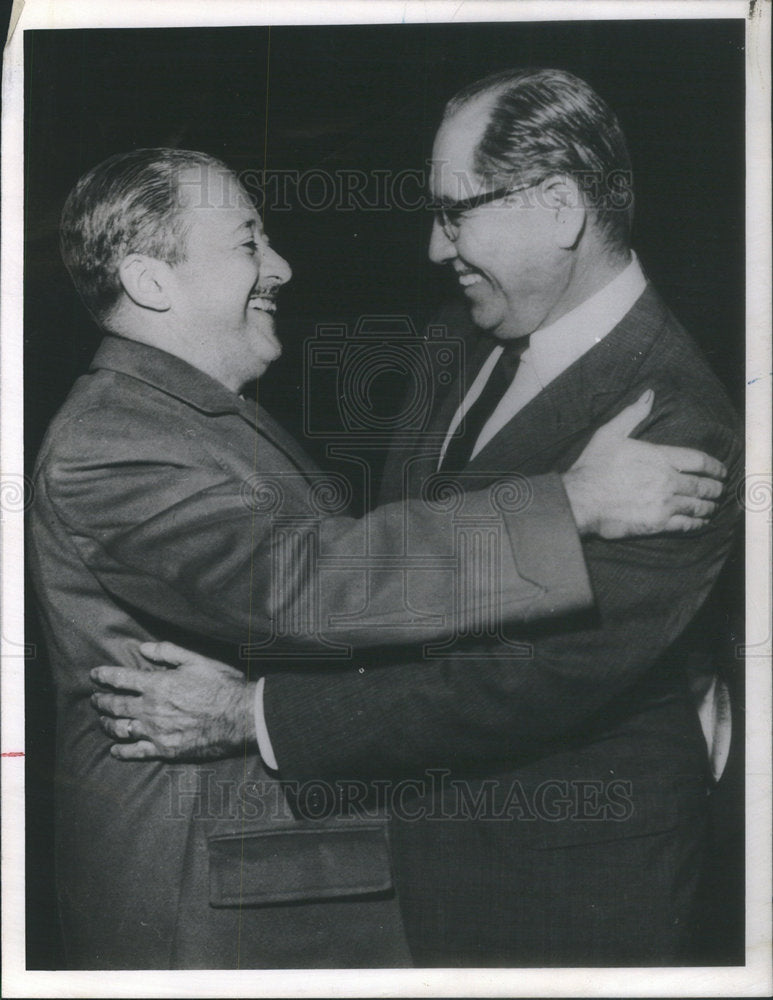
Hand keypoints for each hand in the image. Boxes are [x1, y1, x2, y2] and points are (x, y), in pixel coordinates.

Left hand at [90, 642, 256, 759]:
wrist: (240, 717)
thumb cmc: (221, 685)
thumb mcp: (197, 660)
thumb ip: (168, 652)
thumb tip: (142, 648)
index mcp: (157, 684)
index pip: (120, 679)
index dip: (104, 676)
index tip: (93, 675)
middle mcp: (151, 709)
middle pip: (115, 705)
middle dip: (101, 700)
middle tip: (94, 698)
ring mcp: (156, 731)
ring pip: (120, 728)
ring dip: (107, 723)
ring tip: (102, 720)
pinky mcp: (164, 750)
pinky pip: (135, 752)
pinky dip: (121, 751)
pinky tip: (115, 749)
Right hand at [562, 389, 726, 538]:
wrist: (580, 500)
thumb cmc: (593, 467)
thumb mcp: (610, 433)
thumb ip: (633, 414)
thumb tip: (649, 394)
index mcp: (659, 457)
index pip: (699, 460)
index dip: (714, 466)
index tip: (721, 470)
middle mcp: (667, 480)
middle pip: (703, 485)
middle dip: (715, 488)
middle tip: (719, 489)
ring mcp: (664, 503)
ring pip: (697, 505)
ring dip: (709, 506)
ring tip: (713, 506)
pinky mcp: (657, 524)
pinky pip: (686, 524)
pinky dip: (697, 523)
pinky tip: (701, 522)